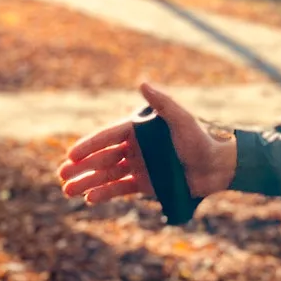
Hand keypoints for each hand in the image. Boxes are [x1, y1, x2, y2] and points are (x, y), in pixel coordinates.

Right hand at [56, 81, 237, 206]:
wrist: (218, 167)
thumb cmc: (201, 139)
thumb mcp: (182, 120)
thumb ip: (162, 103)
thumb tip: (142, 82)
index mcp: (139, 129)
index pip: (108, 136)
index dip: (89, 146)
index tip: (71, 155)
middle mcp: (135, 146)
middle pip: (102, 157)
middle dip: (81, 167)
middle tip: (61, 175)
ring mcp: (138, 165)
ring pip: (107, 174)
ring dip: (87, 182)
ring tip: (67, 191)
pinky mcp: (145, 183)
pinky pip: (120, 188)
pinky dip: (104, 193)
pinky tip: (89, 198)